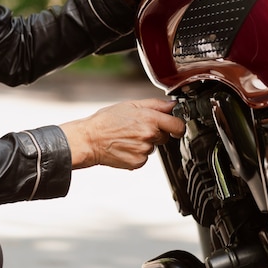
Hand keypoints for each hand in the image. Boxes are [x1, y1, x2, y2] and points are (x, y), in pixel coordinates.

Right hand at [59, 99, 185, 169]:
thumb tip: (172, 105)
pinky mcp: (138, 162)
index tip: (175, 127)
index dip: (177, 126)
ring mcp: (144, 150)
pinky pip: (144, 157)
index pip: (177, 125)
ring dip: (145, 143)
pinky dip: (137, 153)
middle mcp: (149, 135)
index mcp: (149, 119)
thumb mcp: (130, 105)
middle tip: (138, 128)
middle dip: (156, 132)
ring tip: (127, 137)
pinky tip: (125, 146)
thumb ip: (155, 104)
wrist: (90, 140)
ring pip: (153, 147)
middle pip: (165, 136)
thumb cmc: (106, 122)